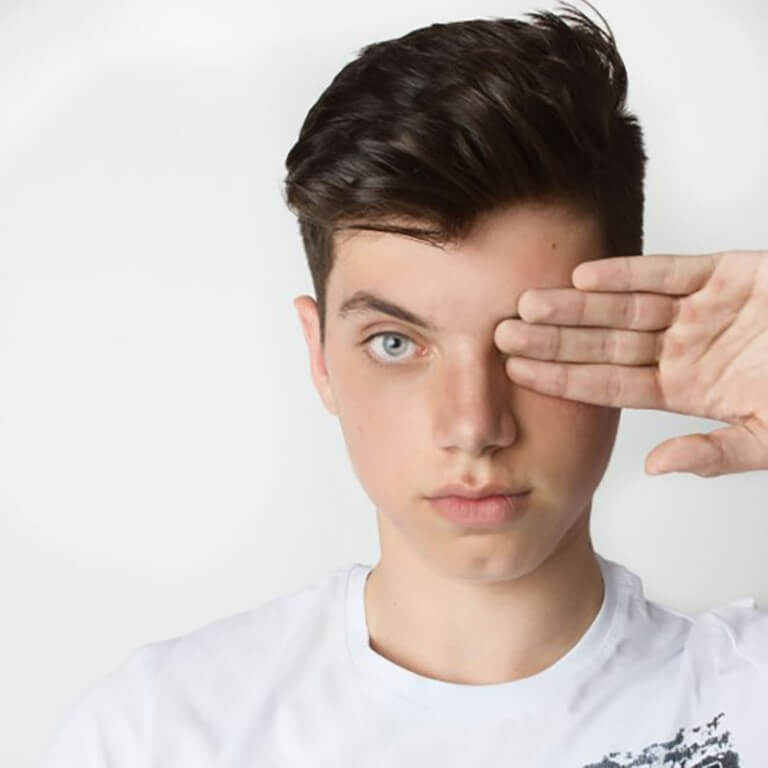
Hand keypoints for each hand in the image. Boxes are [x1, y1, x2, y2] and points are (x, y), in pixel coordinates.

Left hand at [494, 250, 767, 477]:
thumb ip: (715, 453)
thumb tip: (656, 467)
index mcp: (684, 390)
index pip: (609, 385)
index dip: (564, 379)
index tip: (519, 374)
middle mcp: (683, 349)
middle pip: (604, 345)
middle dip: (554, 341)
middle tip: (502, 336)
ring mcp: (701, 312)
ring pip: (626, 308)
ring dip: (578, 307)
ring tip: (530, 304)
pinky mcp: (727, 274)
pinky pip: (669, 272)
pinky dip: (631, 273)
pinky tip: (587, 277)